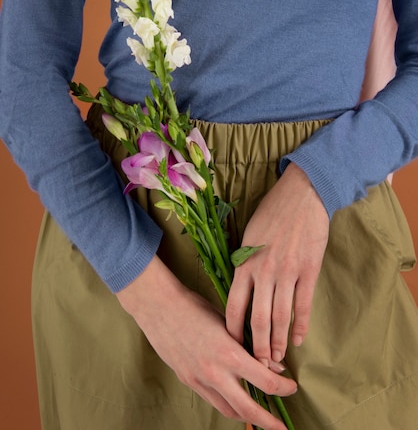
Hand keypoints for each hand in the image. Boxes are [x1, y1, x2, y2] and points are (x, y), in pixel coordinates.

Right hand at [117, 255, 296, 428]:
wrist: (159, 307)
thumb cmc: (194, 306)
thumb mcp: (227, 322)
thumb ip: (248, 344)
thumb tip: (270, 363)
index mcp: (229, 353)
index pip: (265, 380)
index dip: (283, 387)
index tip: (291, 386)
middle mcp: (215, 372)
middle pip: (248, 408)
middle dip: (268, 421)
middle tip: (282, 427)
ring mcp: (199, 379)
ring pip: (229, 410)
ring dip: (247, 417)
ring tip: (260, 417)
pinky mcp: (188, 380)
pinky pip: (213, 401)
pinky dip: (227, 405)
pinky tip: (235, 400)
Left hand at [225, 162, 328, 367]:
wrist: (301, 195)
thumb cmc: (272, 212)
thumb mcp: (248, 235)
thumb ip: (245, 261)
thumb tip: (242, 285)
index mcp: (245, 262)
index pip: (233, 305)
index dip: (233, 330)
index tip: (232, 346)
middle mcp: (264, 271)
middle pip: (258, 319)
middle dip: (257, 346)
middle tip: (258, 365)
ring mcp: (287, 272)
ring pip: (281, 316)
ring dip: (278, 341)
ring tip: (277, 358)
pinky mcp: (308, 270)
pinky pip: (303, 305)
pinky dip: (300, 325)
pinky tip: (297, 339)